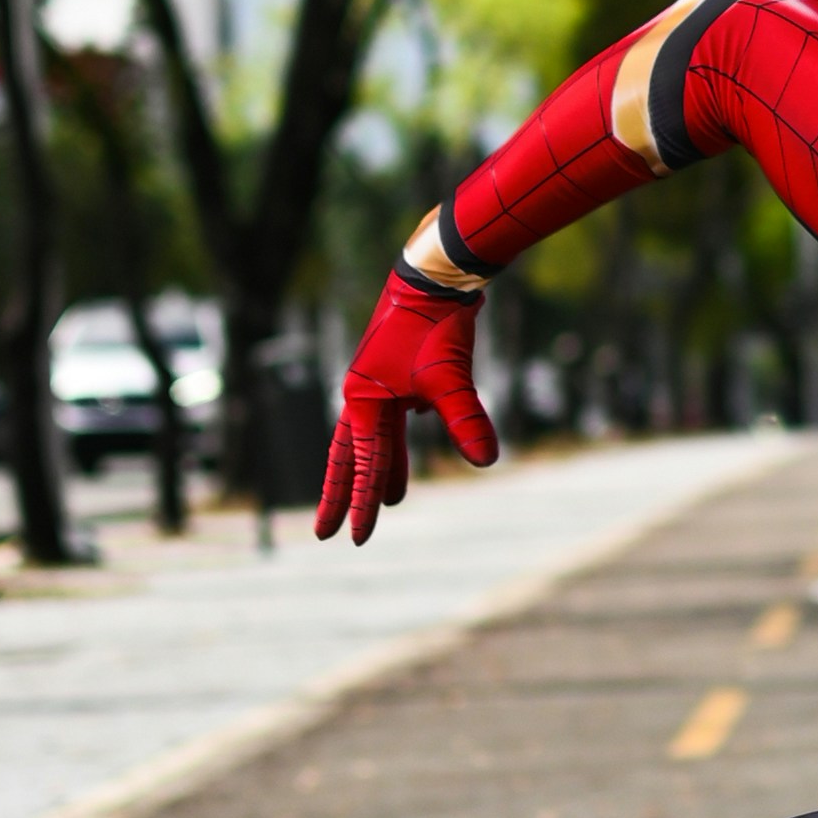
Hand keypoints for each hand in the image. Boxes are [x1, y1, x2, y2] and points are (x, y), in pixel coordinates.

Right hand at [315, 273, 496, 544]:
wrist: (435, 279)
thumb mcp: (452, 379)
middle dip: (344, 496)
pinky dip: (393, 446)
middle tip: (331, 533)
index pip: (364, 465)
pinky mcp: (395, 377)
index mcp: (363, 402)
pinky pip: (388, 424)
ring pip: (372, 441)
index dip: (362, 504)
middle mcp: (362, 396)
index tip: (357, 538)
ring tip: (386, 503)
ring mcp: (376, 387)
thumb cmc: (436, 327)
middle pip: (349, 458)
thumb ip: (466, 420)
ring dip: (377, 472)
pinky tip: (401, 459)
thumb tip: (486, 462)